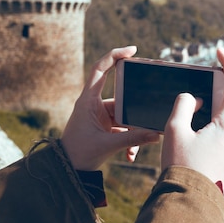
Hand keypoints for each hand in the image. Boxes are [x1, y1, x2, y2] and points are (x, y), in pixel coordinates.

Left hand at [62, 46, 159, 170]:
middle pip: (122, 96)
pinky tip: (130, 155)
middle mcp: (94, 105)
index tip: (132, 50)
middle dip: (135, 105)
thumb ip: (133, 139)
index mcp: (88, 100)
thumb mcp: (107, 145)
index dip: (115, 55)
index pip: (100, 69)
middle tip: (151, 99)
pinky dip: (129, 141)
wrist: (67, 171)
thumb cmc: (78, 154)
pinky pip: (123, 129)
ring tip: (134, 148)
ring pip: (125, 116)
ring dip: (132, 131)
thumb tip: (156, 134)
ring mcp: (100, 117)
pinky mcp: (105, 128)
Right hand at [161, 48, 223, 194]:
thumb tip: (194, 99)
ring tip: (195, 110)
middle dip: (219, 89)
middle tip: (201, 84)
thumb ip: (184, 104)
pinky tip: (197, 131)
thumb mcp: (174, 129)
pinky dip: (216, 124)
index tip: (220, 51)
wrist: (191, 205)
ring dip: (216, 108)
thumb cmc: (182, 167)